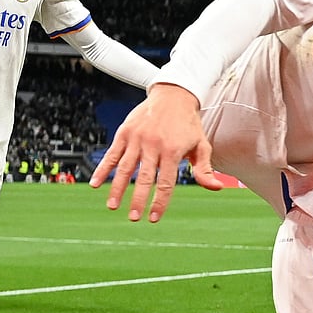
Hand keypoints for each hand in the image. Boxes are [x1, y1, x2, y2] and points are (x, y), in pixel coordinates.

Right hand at [89, 83, 221, 221]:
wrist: (173, 94)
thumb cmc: (188, 124)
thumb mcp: (201, 145)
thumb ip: (204, 169)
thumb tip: (216, 187)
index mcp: (173, 151)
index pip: (165, 183)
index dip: (159, 202)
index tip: (153, 218)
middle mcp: (153, 145)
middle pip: (144, 178)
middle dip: (138, 199)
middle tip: (133, 218)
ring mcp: (137, 138)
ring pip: (125, 167)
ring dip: (117, 188)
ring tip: (112, 206)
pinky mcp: (125, 132)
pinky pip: (112, 153)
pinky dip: (104, 169)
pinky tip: (96, 184)